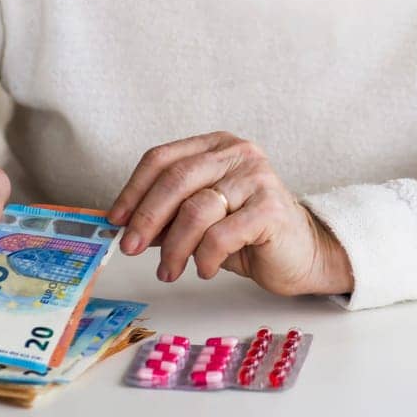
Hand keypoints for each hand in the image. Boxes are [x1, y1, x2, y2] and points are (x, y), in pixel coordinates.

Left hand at [107, 132, 352, 296]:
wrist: (300, 253)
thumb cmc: (247, 233)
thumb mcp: (201, 218)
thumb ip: (169, 215)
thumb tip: (124, 226)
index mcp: (216, 146)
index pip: (162, 158)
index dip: (133, 190)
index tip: (116, 220)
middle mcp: (238, 153)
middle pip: (176, 179)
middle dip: (146, 218)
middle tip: (131, 248)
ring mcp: (258, 178)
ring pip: (196, 210)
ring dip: (175, 248)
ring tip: (169, 270)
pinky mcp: (271, 208)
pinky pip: (221, 235)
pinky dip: (204, 258)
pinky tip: (204, 269)